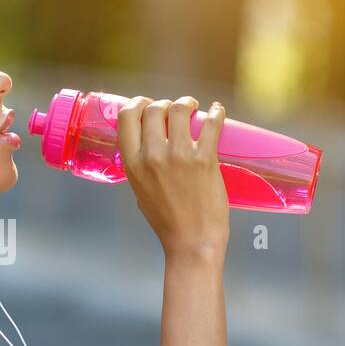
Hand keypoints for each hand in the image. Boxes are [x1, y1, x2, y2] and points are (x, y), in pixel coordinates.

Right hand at [116, 96, 229, 261]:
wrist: (192, 242)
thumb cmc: (166, 220)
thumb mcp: (140, 190)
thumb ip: (139, 165)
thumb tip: (147, 142)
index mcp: (133, 164)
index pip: (127, 117)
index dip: (137, 103)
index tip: (146, 103)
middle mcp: (152, 156)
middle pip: (153, 109)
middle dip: (164, 103)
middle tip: (175, 109)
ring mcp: (179, 156)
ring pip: (180, 109)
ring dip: (187, 103)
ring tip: (193, 108)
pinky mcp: (205, 159)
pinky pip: (211, 124)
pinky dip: (216, 113)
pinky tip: (217, 111)